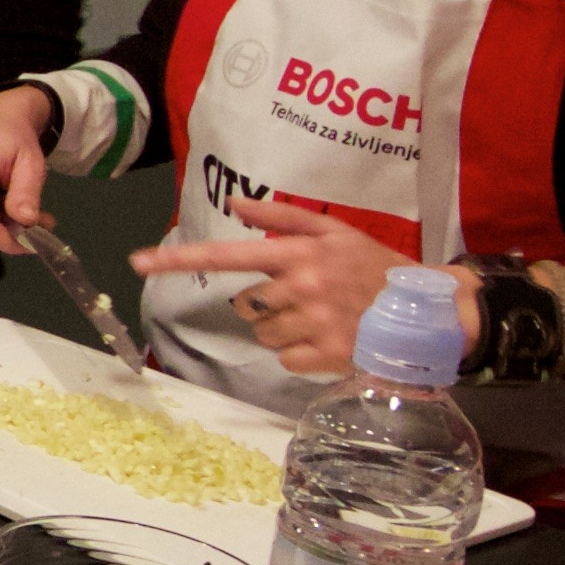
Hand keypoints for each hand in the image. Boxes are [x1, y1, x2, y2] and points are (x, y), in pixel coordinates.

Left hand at [135, 195, 418, 376]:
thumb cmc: (376, 267)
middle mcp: (300, 287)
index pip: (228, 255)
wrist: (426, 311)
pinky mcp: (324, 356)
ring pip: (263, 334)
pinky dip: (299, 354)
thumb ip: (284, 219)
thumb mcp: (336, 232)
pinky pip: (284, 359)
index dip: (180, 260)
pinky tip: (327, 340)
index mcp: (298, 253)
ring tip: (320, 319)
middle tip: (301, 299)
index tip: (138, 262)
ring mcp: (312, 323)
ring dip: (282, 329)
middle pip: (245, 304)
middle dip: (263, 304)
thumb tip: (238, 205)